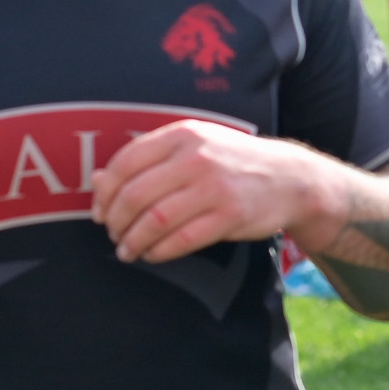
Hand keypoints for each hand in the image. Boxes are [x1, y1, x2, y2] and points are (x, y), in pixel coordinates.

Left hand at [92, 120, 328, 262]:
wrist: (291, 178)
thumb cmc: (234, 162)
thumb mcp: (194, 146)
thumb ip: (148, 159)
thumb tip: (97, 179)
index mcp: (183, 135)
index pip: (126, 163)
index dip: (105, 193)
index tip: (100, 212)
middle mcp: (196, 158)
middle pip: (136, 194)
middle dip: (116, 221)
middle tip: (113, 234)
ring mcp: (214, 187)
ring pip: (156, 220)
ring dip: (134, 241)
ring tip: (127, 250)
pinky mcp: (230, 215)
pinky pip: (182, 239)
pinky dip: (160, 251)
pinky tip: (153, 254)